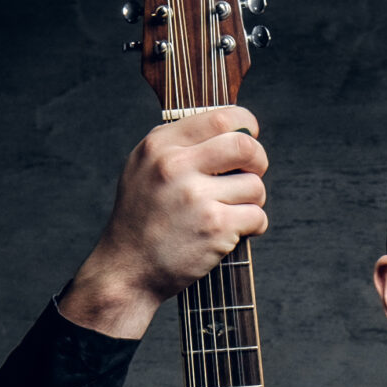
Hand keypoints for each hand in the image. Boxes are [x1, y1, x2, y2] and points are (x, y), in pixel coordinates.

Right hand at [60, 106, 268, 338]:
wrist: (127, 269)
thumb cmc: (141, 219)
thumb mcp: (143, 167)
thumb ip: (178, 144)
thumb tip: (227, 128)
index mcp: (160, 145)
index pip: (220, 117)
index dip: (246, 124)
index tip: (251, 134)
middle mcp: (176, 166)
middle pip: (245, 147)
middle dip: (259, 160)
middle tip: (255, 172)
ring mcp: (196, 197)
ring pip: (255, 186)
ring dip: (253, 200)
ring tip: (233, 211)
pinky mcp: (214, 228)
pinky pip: (257, 217)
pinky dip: (254, 226)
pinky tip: (235, 232)